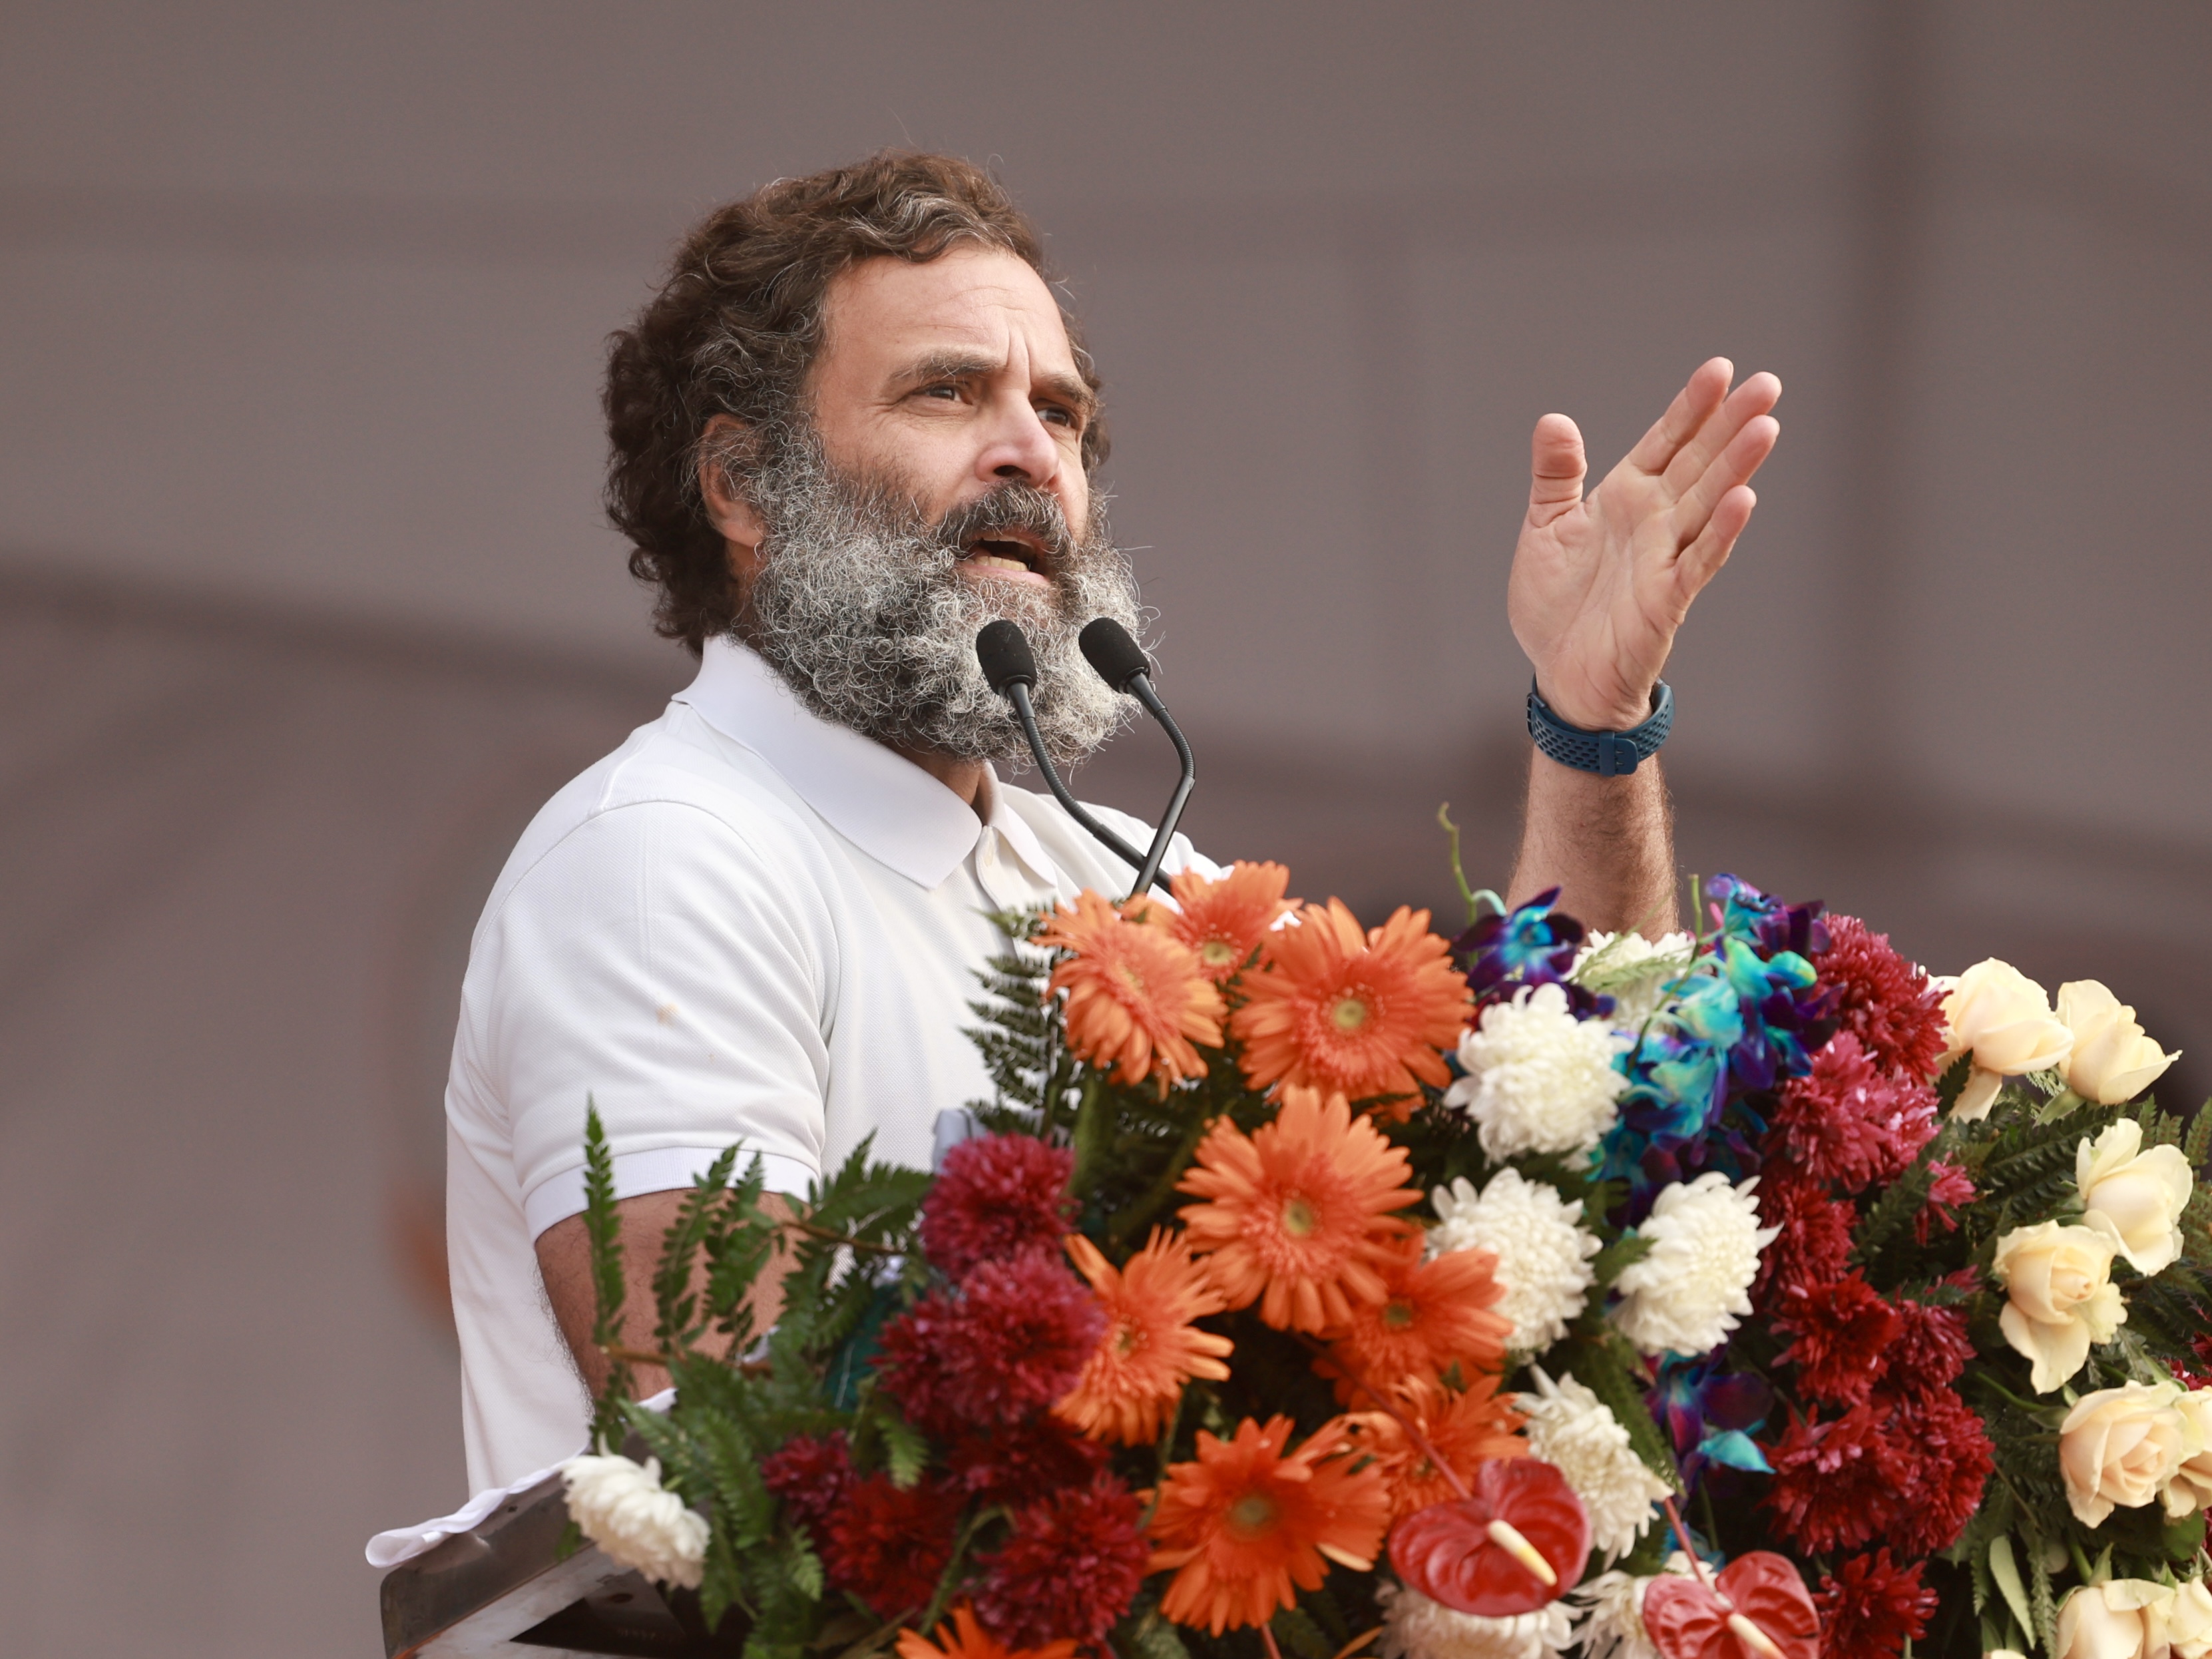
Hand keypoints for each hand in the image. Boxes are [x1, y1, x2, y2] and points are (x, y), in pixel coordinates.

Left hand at [1506, 358, 1779, 730]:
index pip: (1666, 441)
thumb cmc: (1558, 603)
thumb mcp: (1545, 527)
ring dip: (1737, 468)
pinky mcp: (1665, 601)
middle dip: (1731, 424)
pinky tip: (1743, 500)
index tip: (1721, 369)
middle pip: (1699, 463)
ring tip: (1766, 426)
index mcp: (1626, 497)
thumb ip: (1555, 475)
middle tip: (1768, 383)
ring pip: (1708, 505)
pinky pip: (1697, 563)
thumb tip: (1554, 420)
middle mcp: (1654, 521)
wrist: (1560, 674)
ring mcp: (1664, 559)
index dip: (1692, 407)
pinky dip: (1719, 533)